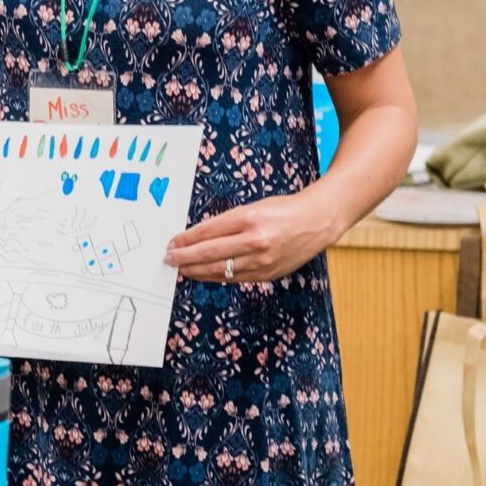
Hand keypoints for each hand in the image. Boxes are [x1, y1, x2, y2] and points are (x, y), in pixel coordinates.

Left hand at [166, 193, 339, 284]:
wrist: (317, 222)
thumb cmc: (283, 210)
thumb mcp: (253, 208)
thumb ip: (227, 223)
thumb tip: (198, 238)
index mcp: (249, 218)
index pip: (207, 232)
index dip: (185, 239)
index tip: (172, 242)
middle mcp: (255, 241)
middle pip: (209, 253)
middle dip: (184, 257)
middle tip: (168, 259)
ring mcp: (262, 261)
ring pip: (219, 270)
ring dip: (196, 271)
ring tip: (181, 269)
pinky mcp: (267, 274)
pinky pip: (234, 278)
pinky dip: (215, 276)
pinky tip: (203, 274)